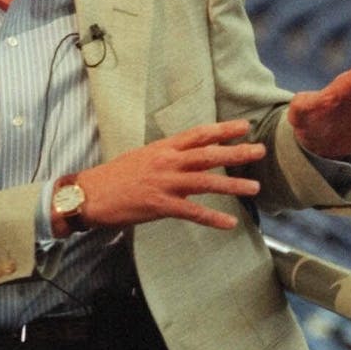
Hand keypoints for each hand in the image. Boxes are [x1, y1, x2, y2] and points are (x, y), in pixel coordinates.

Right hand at [73, 119, 263, 230]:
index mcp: (164, 148)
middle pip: (208, 154)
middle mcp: (167, 161)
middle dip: (237, 152)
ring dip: (232, 184)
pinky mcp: (159, 205)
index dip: (223, 129)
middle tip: (260, 151)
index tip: (245, 126)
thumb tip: (188, 159)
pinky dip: (213, 218)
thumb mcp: (144, 157)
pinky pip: (192, 212)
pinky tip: (230, 223)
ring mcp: (164, 183)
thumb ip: (168, 157)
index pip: (199, 134)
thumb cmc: (115, 176)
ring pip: (206, 181)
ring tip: (255, 188)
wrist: (89, 194)